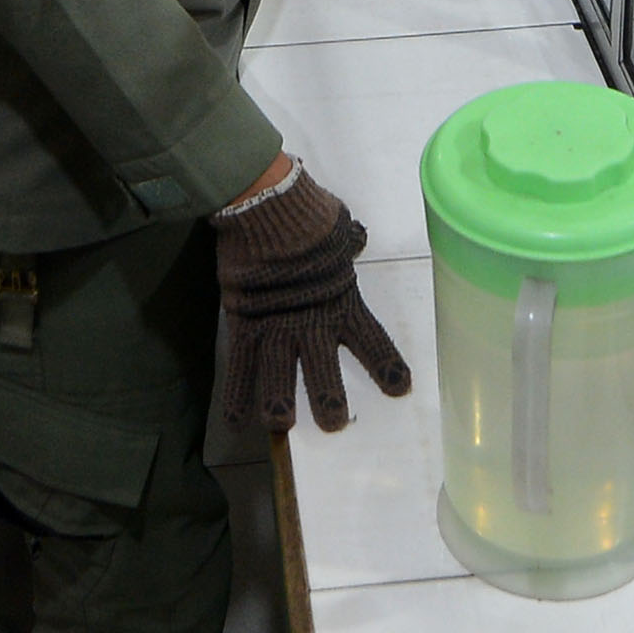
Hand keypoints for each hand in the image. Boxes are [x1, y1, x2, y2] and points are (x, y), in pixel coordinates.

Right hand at [210, 161, 411, 433]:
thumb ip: (347, 241)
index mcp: (341, 300)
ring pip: (279, 373)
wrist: (269, 207)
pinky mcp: (244, 322)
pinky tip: (233, 419)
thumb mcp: (338, 229)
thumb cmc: (309, 215)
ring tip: (281, 425)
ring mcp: (275, 325)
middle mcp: (311, 321)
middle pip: (323, 368)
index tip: (399, 388)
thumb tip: (356, 235)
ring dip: (280, 402)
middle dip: (329, 398)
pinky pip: (240, 363)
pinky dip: (235, 391)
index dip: (385, 364)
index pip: (370, 338)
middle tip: (334, 425)